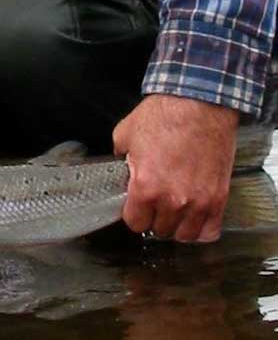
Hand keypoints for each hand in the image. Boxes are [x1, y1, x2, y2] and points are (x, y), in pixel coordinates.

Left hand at [113, 94, 238, 242]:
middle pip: (160, 230)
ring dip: (177, 226)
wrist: (200, 104)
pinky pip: (210, 231)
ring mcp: (198, 202)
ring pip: (185, 235)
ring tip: (174, 211)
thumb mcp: (126, 133)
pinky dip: (201, 228)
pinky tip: (194, 217)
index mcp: (146, 186)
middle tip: (155, 203)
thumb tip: (121, 168)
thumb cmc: (165, 114)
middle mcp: (173, 200)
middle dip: (154, 218)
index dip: (133, 214)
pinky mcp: (218, 198)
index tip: (135, 206)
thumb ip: (120, 158)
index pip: (135, 222)